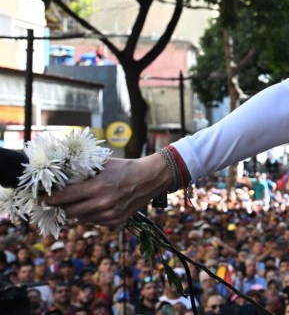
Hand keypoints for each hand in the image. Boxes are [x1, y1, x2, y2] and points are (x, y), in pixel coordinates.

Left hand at [44, 154, 170, 225]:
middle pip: (69, 212)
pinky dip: (90, 215)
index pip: (64, 197)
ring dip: (76, 211)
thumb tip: (59, 175)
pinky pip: (93, 222)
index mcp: (97, 187)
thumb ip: (82, 171)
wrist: (151, 178)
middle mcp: (102, 204)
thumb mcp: (103, 164)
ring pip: (80, 218)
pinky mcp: (116, 221)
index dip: (48, 199)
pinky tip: (96, 205)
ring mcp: (110, 214)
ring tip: (81, 201)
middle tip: (57, 201)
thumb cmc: (125, 167)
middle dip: (61, 206)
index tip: (38, 199)